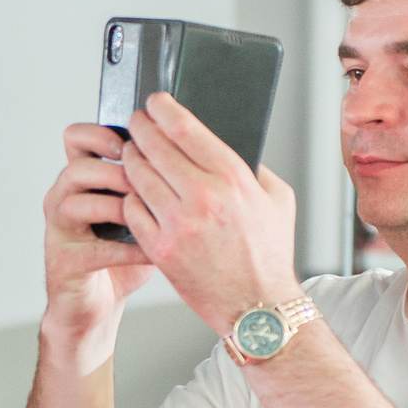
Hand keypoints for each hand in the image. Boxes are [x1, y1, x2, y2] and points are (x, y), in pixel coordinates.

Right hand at [39, 122, 159, 373]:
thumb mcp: (140, 210)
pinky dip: (126, 250)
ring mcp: (59, 229)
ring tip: (147, 213)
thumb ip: (152, 182)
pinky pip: (94, 249)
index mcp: (81, 178)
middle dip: (116, 171)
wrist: (99, 303)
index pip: (78, 138)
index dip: (101, 134)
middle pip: (78, 167)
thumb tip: (192, 153)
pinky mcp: (63, 261)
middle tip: (145, 181)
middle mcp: (63, 197)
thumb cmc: (123, 253)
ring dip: (116, 206)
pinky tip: (151, 252)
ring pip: (76, 203)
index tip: (133, 141)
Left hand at [116, 91, 301, 336]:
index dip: (163, 109)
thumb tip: (224, 144)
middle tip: (135, 123)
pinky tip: (134, 194)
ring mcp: (178, 225)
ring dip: (130, 160)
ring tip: (132, 155)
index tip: (155, 102)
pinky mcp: (160, 249)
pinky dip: (129, 198)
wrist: (257, 306)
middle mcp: (203, 197)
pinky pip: (131, 211)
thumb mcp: (277, 199)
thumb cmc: (269, 253)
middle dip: (140, 128)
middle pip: (154, 146)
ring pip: (137, 176)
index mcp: (233, 178)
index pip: (186, 128)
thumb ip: (252, 167)